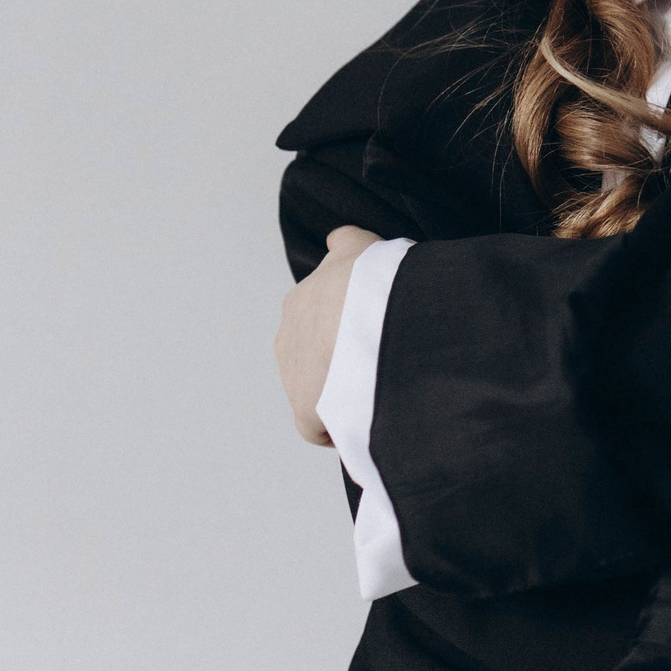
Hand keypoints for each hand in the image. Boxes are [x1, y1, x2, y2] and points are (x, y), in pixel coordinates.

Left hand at [275, 227, 380, 444]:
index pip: (318, 311)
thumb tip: (337, 239)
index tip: (367, 330)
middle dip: (341, 360)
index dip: (343, 322)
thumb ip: (348, 243)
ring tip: (376, 395)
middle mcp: (291, 331)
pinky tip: (364, 427)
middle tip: (379, 364)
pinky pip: (317, 427)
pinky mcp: (304, 410)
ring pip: (317, 388)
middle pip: (317, 351)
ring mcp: (294, 372)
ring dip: (340, 394)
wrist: (375, 317)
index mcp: (302, 299)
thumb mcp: (363, 246)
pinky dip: (337, 431)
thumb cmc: (378, 281)